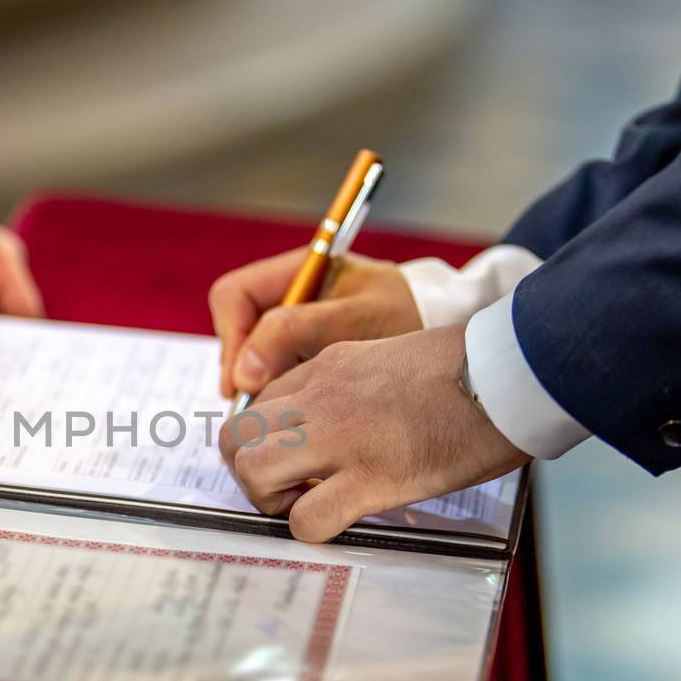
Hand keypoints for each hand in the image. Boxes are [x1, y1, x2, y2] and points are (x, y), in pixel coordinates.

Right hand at [210, 249, 420, 398]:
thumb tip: (243, 372)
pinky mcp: (308, 350)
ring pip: (252, 354)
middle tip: (256, 405)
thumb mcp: (356, 320)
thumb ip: (296, 333)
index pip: (234, 297)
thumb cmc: (410, 314)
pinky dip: (277, 391)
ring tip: (280, 409)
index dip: (232, 339)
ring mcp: (298, 323)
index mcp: (300, 270)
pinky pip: (274, 370)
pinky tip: (296, 408)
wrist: (448, 328)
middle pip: (238, 328)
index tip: (243, 381)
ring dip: (258, 383)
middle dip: (241, 367)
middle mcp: (291, 294)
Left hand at [218, 323, 528, 542]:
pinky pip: (307, 519)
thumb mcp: (389, 358)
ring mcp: (342, 436)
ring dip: (272, 500)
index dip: (266, 442)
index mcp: (327, 367)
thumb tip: (339, 425)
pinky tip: (341, 520)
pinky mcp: (373, 477)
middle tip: (288, 489)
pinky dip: (313, 530)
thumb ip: (352, 385)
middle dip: (250, 473)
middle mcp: (321, 397)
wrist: (510, 370)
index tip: (293, 460)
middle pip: (237, 439)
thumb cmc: (467, 369)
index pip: (257, 405)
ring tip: (309, 504)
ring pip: (255, 472)